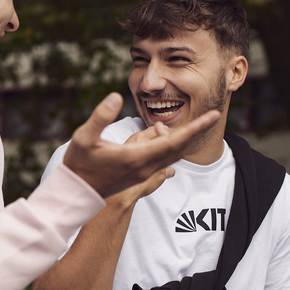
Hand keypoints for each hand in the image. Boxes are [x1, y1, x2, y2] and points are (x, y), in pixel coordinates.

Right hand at [63, 93, 219, 197]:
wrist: (76, 193)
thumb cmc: (79, 164)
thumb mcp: (84, 137)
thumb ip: (100, 116)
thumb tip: (115, 96)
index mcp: (136, 157)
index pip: (174, 141)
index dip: (195, 128)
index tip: (212, 116)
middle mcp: (145, 167)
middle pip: (179, 148)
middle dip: (197, 132)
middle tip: (212, 116)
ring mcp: (144, 173)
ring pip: (173, 155)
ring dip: (186, 140)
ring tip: (194, 124)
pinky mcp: (140, 175)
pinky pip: (166, 161)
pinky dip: (175, 148)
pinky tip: (176, 141)